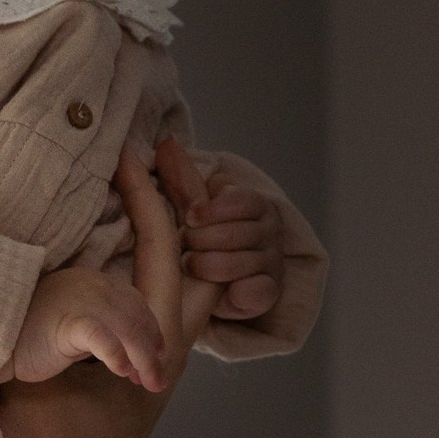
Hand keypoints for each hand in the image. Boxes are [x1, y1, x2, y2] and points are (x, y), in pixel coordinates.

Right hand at [11, 261, 168, 389]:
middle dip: (152, 351)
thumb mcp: (71, 328)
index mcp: (93, 282)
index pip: (136, 304)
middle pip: (138, 315)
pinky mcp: (67, 320)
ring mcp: (80, 299)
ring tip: (145, 382)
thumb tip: (130, 356)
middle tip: (155, 380)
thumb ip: (98, 331)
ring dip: (143, 359)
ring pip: (129, 327)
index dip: (151, 333)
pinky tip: (121, 373)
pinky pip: (103, 338)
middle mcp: (92, 285)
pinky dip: (117, 356)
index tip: (156, 360)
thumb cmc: (25, 339)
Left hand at [154, 139, 283, 322]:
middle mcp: (270, 230)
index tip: (189, 218)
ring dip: (210, 267)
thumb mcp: (193, 209)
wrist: (217, 283)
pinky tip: (224, 293)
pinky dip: (239, 293)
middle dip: (202, 241)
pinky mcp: (272, 291)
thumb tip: (166, 144)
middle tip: (184, 247)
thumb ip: (182, 179)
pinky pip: (258, 291)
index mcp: (255, 204)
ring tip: (192, 266)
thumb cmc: (206, 241)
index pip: (242, 201)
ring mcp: (273, 261)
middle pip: (237, 232)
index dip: (212, 210)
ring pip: (241, 263)